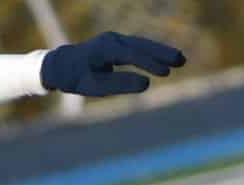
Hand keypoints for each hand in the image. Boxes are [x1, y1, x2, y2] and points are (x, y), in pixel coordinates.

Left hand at [41, 33, 184, 96]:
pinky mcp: (118, 45)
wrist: (62, 65)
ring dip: (161, 51)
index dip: (149, 63)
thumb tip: (146, 83)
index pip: (132, 56)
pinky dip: (152, 52)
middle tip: (181, 61)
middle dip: (162, 52)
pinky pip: (139, 47)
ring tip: (180, 60)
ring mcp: (115, 40)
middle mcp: (112, 40)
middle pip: (141, 45)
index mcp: (105, 49)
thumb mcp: (93, 86)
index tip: (165, 73)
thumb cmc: (76, 77)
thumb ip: (119, 84)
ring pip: (142, 44)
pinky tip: (166, 59)